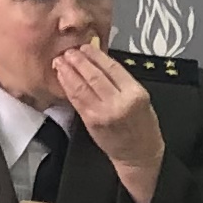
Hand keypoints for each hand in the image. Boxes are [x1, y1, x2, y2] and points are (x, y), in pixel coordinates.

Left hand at [53, 41, 163, 202]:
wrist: (138, 155)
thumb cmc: (142, 128)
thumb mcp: (141, 99)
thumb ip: (122, 82)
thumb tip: (100, 63)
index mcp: (134, 93)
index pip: (112, 67)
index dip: (96, 55)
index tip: (86, 47)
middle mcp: (118, 102)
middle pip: (94, 75)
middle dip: (79, 60)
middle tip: (69, 51)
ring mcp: (102, 113)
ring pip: (82, 86)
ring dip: (68, 71)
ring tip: (60, 61)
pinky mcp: (91, 121)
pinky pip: (76, 99)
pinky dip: (68, 86)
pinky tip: (62, 77)